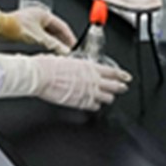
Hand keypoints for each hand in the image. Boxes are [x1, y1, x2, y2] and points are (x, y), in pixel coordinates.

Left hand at [0, 6, 75, 52]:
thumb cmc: (13, 27)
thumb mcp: (38, 37)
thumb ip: (53, 44)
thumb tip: (65, 51)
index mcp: (43, 14)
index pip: (62, 25)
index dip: (69, 36)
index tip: (75, 45)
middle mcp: (38, 16)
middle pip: (56, 29)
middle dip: (63, 40)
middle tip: (69, 50)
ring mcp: (32, 22)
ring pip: (48, 33)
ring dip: (55, 42)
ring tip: (61, 51)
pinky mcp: (26, 28)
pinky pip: (41, 35)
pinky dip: (47, 42)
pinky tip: (48, 49)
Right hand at [0, 54, 129, 111]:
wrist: (39, 76)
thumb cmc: (47, 65)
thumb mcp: (65, 59)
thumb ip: (75, 65)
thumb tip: (75, 66)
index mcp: (88, 67)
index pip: (112, 72)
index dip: (121, 75)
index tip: (126, 77)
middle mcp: (91, 80)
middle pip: (114, 86)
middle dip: (120, 87)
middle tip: (123, 88)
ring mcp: (87, 92)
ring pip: (107, 98)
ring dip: (109, 98)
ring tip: (110, 98)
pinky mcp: (80, 102)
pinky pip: (93, 106)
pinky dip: (95, 105)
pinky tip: (95, 105)